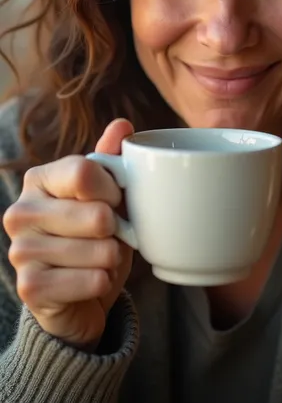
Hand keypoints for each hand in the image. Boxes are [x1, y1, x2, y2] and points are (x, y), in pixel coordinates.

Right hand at [3, 119, 134, 348]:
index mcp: (39, 179)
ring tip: (102, 259)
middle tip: (110, 237)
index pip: (85, 172)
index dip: (114, 190)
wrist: (77, 295)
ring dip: (113, 259)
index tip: (116, 201)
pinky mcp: (29, 288)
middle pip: (97, 215)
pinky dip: (104, 282)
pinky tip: (94, 280)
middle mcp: (21, 212)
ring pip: (100, 250)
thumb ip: (111, 161)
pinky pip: (93, 280)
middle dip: (118, 230)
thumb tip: (123, 124)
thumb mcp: (105, 196)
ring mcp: (20, 251)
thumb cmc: (93, 236)